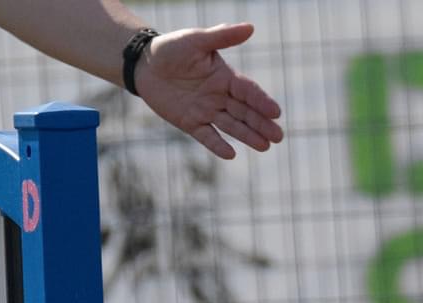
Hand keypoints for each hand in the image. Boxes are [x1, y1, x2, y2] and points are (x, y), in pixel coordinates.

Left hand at [134, 23, 283, 159]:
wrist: (144, 64)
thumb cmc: (171, 48)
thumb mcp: (197, 40)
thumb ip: (223, 36)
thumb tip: (250, 27)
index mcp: (225, 77)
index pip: (248, 91)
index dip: (261, 101)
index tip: (275, 112)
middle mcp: (220, 96)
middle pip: (245, 112)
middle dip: (262, 124)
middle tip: (278, 137)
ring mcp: (206, 111)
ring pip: (231, 126)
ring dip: (248, 136)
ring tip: (265, 146)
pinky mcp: (191, 123)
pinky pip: (207, 136)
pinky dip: (218, 145)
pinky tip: (231, 155)